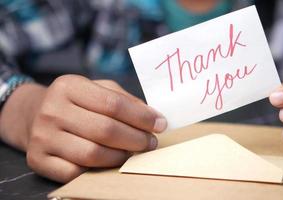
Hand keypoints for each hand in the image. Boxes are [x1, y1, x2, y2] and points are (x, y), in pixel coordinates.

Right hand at [0, 75, 166, 182]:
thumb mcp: (97, 89)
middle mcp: (52, 110)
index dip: (142, 117)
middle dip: (136, 139)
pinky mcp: (38, 159)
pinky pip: (75, 172)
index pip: (113, 104)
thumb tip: (154, 118)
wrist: (33, 115)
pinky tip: (110, 162)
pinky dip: (98, 170)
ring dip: (121, 157)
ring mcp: (42, 136)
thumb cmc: (75, 102)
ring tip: (133, 153)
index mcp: (68, 86)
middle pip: (105, 130)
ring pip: (92, 154)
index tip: (160, 124)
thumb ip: (125, 100)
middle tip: (151, 143)